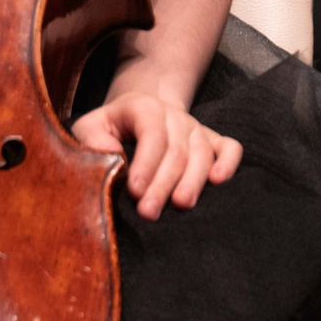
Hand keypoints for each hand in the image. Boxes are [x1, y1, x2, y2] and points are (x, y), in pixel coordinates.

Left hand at [70, 89, 241, 220]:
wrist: (140, 113)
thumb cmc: (111, 127)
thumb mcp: (90, 127)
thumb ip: (92, 140)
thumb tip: (111, 159)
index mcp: (144, 107)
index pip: (151, 133)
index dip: (146, 163)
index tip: (135, 192)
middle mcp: (174, 116)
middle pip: (176, 150)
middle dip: (163, 183)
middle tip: (149, 212)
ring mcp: (196, 128)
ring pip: (202, 153)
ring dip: (193, 181)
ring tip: (182, 205)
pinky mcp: (212, 140)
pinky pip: (230, 148)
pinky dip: (229, 162)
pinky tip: (219, 181)